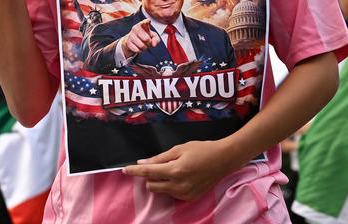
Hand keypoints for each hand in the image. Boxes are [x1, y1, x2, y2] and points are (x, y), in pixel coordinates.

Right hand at [120, 20, 160, 57]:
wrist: (133, 40)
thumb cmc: (145, 36)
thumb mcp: (152, 36)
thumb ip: (156, 39)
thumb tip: (153, 44)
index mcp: (142, 24)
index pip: (144, 22)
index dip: (147, 22)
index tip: (148, 21)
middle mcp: (135, 28)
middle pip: (146, 39)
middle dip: (149, 43)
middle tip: (148, 42)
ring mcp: (131, 35)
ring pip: (142, 45)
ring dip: (145, 48)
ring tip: (144, 45)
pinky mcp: (128, 42)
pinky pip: (137, 50)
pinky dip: (140, 51)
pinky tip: (139, 47)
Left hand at [122, 139, 238, 199]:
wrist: (223, 160)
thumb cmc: (201, 149)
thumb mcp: (179, 149)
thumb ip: (160, 158)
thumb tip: (143, 163)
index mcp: (175, 170)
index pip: (148, 173)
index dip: (134, 171)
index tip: (124, 170)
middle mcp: (179, 185)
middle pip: (152, 186)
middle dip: (149, 177)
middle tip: (157, 166)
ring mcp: (185, 194)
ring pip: (161, 190)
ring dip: (160, 181)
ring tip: (173, 169)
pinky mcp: (190, 198)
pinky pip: (172, 194)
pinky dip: (171, 186)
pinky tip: (181, 177)